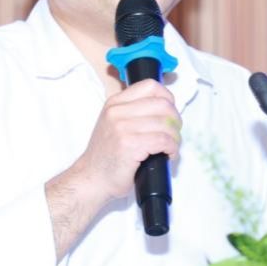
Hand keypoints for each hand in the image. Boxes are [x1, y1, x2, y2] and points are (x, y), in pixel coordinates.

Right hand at [46, 80, 180, 255]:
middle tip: (174, 133)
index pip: (151, 86)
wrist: (91, 179)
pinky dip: (172, 148)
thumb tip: (165, 108)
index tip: (170, 112)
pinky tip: (168, 154)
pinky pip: (163, 140)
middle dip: (175, 120)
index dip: (168, 98)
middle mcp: (117, 112)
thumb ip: (133, 112)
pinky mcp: (130, 144)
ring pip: (166, 124)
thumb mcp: (113, 124)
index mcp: (115, 103)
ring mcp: (123, 127)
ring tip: (170, 147)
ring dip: (175, 137)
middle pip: (163, 105)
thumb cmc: (106, 156)